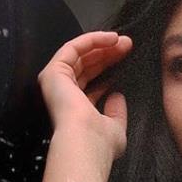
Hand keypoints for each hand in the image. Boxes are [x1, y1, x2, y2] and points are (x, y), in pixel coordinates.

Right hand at [37, 31, 131, 163]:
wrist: (86, 144)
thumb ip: (116, 112)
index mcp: (76, 110)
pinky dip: (91, 39)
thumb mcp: (115, 128)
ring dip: (102, 44)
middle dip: (108, 54)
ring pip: (80, 55)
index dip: (109, 69)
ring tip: (124, 41)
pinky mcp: (53, 72)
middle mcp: (64, 95)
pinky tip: (111, 38)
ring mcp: (56, 83)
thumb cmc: (100, 144)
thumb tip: (117, 96)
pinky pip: (72, 48)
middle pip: (86, 66)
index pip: (92, 83)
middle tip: (128, 46)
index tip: (127, 60)